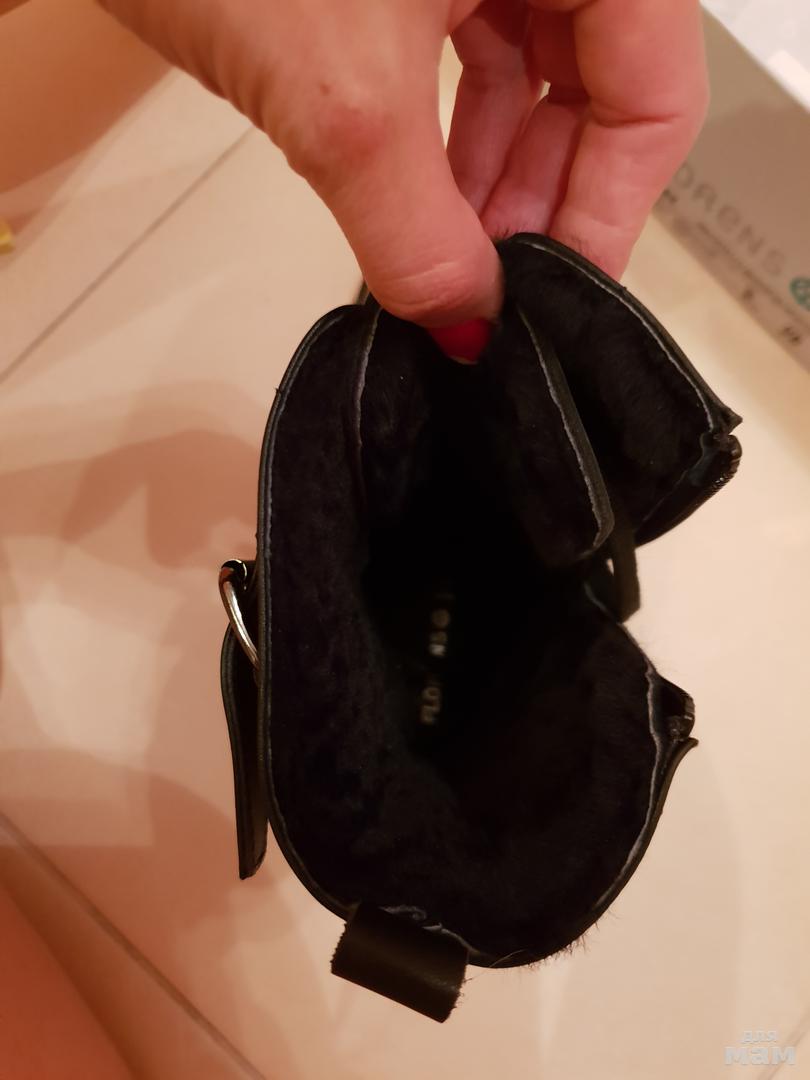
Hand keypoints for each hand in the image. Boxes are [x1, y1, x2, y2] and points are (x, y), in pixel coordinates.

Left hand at [99, 0, 707, 327]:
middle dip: (539, 205)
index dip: (607, 211)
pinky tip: (416, 205)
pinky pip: (472, 58)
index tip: (555, 301)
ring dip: (491, 184)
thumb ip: (416, 230)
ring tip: (442, 265)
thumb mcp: (342, 99)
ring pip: (533, 80)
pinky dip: (448, 141)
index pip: (654, 90)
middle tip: (487, 296)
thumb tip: (466, 328)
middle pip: (599, 90)